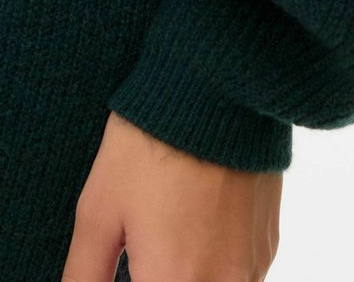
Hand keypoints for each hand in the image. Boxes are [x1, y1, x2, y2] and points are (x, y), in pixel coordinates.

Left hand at [61, 109, 282, 281]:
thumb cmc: (148, 146)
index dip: (133, 277)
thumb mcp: (98, 211)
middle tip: (143, 247)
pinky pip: (239, 277)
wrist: (212, 90)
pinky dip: (214, 264)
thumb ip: (85, 275)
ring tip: (167, 232)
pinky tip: (194, 223)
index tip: (128, 264)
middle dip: (156, 273)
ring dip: (187, 274)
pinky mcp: (267, 246)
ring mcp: (250, 269)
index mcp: (170, 280)